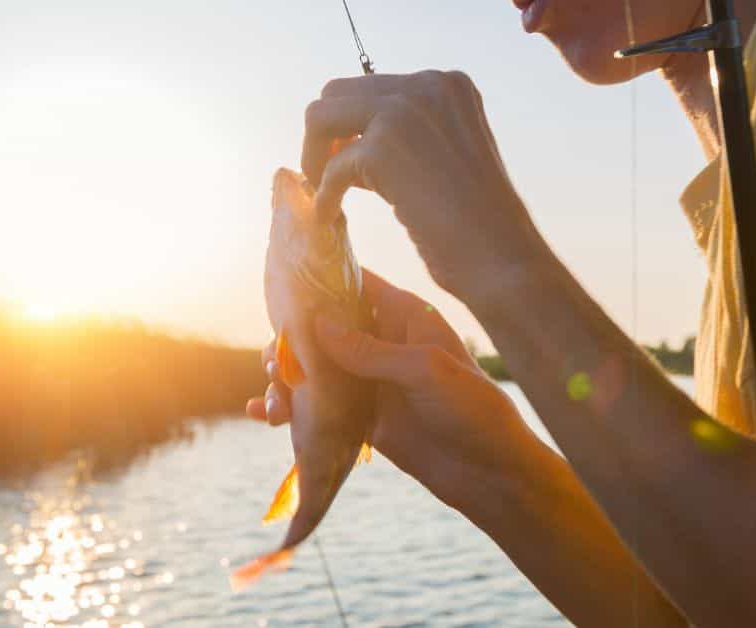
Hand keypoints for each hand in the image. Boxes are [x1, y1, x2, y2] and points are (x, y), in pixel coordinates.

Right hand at [246, 268, 537, 506]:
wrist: (491, 474)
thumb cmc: (473, 412)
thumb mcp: (426, 372)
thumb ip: (371, 350)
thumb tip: (318, 325)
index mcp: (405, 316)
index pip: (355, 284)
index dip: (318, 282)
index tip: (280, 287)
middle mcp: (383, 341)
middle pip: (323, 326)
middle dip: (291, 342)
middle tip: (273, 365)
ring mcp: (370, 379)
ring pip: (314, 367)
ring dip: (286, 379)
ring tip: (274, 404)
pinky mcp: (360, 415)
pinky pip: (318, 404)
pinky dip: (290, 407)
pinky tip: (264, 415)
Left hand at [301, 70, 547, 310]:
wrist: (502, 256)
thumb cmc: (477, 220)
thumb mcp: (446, 154)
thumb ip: (409, 132)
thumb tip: (348, 137)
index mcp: (447, 84)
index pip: (373, 87)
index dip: (354, 127)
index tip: (353, 162)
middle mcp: (426, 85)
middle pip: (338, 93)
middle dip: (326, 135)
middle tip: (329, 175)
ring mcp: (403, 111)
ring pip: (320, 116)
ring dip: (315, 155)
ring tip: (325, 191)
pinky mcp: (382, 147)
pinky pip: (329, 168)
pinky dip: (325, 195)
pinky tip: (330, 217)